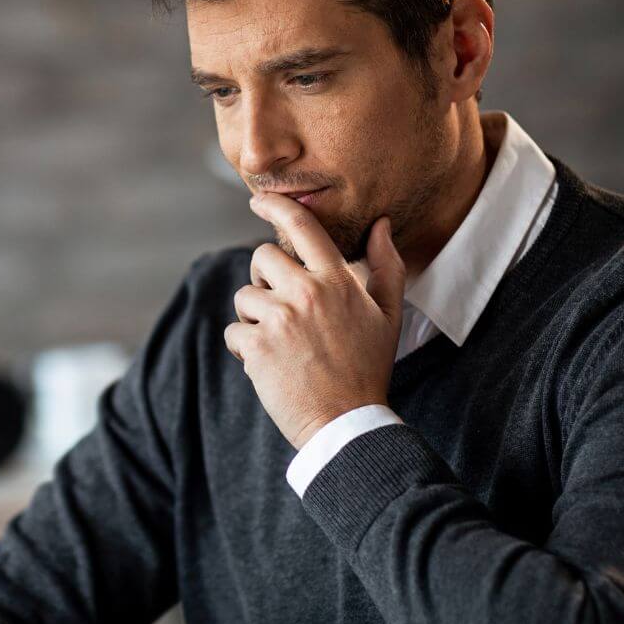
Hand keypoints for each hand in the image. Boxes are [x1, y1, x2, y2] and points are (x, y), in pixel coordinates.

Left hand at [224, 193, 404, 449]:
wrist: (347, 423)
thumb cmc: (368, 367)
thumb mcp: (388, 315)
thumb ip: (386, 265)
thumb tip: (381, 224)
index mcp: (337, 280)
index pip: (301, 227)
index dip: (276, 205)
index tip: (259, 200)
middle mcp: (307, 293)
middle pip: (261, 257)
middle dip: (265, 279)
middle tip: (282, 310)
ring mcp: (280, 319)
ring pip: (245, 297)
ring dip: (255, 318)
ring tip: (281, 345)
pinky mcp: (256, 346)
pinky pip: (235, 331)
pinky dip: (245, 348)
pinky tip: (270, 365)